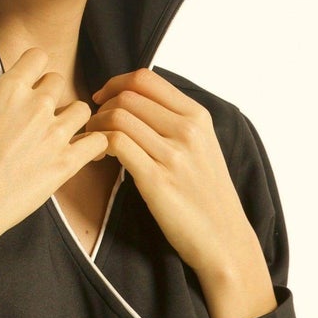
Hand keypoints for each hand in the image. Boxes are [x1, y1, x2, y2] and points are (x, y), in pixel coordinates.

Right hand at [0, 45, 108, 255]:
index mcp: (8, 90)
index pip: (37, 56)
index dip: (33, 69)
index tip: (29, 83)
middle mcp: (36, 105)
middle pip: (58, 80)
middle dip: (50, 94)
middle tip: (39, 114)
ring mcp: (55, 133)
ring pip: (82, 108)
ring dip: (72, 118)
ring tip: (60, 134)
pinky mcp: (67, 162)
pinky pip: (97, 141)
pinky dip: (93, 145)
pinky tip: (81, 152)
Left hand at [87, 69, 276, 317]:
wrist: (224, 239)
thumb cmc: (207, 194)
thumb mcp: (203, 146)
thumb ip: (175, 121)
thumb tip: (133, 100)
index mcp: (198, 116)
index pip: (146, 79)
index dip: (115, 83)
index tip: (103, 98)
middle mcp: (187, 130)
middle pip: (127, 96)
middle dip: (101, 106)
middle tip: (93, 125)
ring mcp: (173, 154)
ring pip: (118, 117)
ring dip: (96, 126)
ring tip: (94, 142)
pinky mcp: (156, 180)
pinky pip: (116, 143)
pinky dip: (98, 145)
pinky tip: (99, 158)